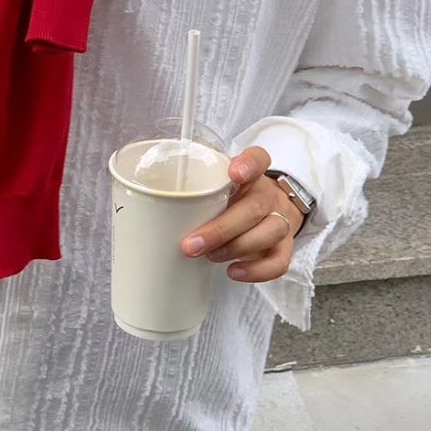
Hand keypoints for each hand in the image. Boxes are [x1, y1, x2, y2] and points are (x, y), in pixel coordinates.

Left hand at [179, 146, 303, 281]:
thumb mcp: (214, 186)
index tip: (233, 174)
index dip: (248, 165)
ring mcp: (280, 220)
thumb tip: (146, 202)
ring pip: (270, 232)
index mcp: (251, 174)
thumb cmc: (229, 200)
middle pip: (255, 207)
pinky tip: (233, 272)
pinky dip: (257, 271)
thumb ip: (192, 188)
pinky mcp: (284, 247)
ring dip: (236, 248)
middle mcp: (268, 195)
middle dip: (221, 229)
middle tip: (191, 244)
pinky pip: (279, 261)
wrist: (266, 214)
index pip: (258, 159)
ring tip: (211, 256)